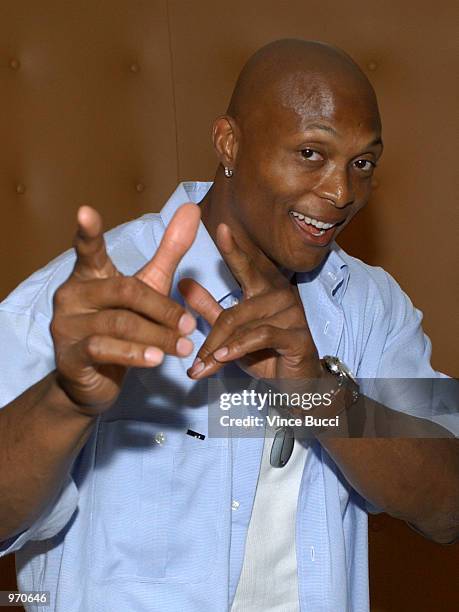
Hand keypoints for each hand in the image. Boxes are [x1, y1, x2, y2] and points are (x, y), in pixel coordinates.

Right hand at [51, 203, 199, 414]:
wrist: (92, 379)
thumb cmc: (122, 324)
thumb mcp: (148, 286)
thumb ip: (168, 251)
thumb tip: (192, 208)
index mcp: (89, 275)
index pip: (88, 250)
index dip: (87, 232)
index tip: (85, 211)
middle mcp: (72, 295)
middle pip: (124, 291)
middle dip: (162, 308)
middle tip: (189, 324)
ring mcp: (67, 326)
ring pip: (119, 324)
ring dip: (158, 335)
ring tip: (184, 346)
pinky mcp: (70, 357)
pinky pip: (105, 350)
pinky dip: (135, 354)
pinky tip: (157, 359)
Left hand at [179, 223, 322, 380]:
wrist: (297, 384)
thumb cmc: (264, 354)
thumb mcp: (232, 331)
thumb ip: (209, 307)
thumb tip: (183, 283)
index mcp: (266, 288)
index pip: (247, 266)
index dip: (234, 248)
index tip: (221, 227)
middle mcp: (281, 295)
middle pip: (234, 310)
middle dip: (211, 338)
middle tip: (193, 360)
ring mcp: (293, 315)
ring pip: (244, 326)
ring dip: (219, 349)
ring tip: (203, 367)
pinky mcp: (299, 337)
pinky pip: (261, 336)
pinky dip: (238, 348)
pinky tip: (223, 358)